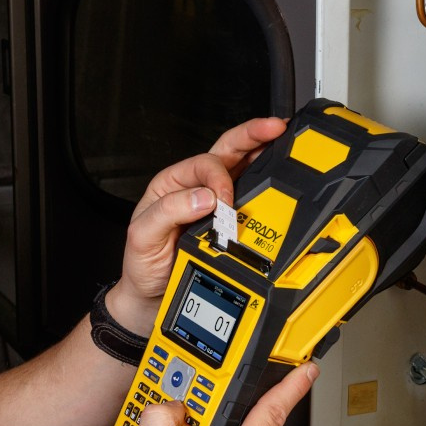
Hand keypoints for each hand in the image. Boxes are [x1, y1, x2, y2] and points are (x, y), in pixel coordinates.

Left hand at [105, 116, 286, 333]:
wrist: (151, 298)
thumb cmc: (143, 264)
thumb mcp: (143, 236)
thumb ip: (168, 212)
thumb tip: (204, 197)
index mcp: (172, 184)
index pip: (203, 165)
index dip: (219, 179)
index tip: (224, 204)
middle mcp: (194, 187)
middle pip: (227, 150)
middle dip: (252, 135)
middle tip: (274, 128)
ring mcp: (214, 202)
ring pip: (242, 166)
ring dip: (264, 153)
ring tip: (283, 143)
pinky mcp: (228, 220)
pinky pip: (251, 197)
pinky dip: (268, 185)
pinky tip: (279, 178)